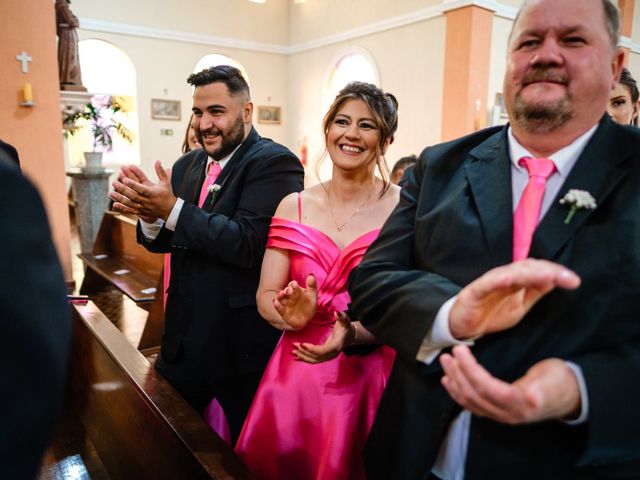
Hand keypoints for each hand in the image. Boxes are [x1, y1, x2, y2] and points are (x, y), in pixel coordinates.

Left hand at [110, 161, 174, 221]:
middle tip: (114, 182)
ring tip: (111, 192)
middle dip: (123, 189)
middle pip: (133, 195)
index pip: (142, 188)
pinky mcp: (141, 212)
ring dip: (120, 198)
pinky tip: (114, 204)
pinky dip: (122, 208)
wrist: (170, 210)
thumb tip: (157, 161)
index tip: (125, 179)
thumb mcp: (166, 182)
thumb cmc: (167, 194)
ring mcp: (144, 207)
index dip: (133, 184)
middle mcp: (148, 201)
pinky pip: (130, 210)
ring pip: (130, 203)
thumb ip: (161, 172)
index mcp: (153, 193)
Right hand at [273, 274, 317, 329]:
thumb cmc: (309, 305)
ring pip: (281, 298)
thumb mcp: (312, 296)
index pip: (293, 285)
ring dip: (280, 295)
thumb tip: (311, 275)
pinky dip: (277, 305)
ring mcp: (286, 304)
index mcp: (296, 290)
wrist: (306, 319)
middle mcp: (289, 296)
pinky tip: (276, 302)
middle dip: (287, 290)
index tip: (295, 284)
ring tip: (282, 294)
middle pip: (286, 291)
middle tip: (289, 290)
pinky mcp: (283, 312)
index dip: (293, 284)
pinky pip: (279, 308)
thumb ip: (312, 286)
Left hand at [292, 312, 350, 362]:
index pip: (323, 351)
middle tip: (294, 345)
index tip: (302, 344)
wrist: (349, 336)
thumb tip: (336, 312)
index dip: (313, 349)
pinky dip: (304, 359)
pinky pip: (313, 360)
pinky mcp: (324, 357)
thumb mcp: (345, 320)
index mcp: (336, 345)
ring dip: (302, 356)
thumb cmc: (345, 327)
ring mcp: (328, 357)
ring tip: (292, 351)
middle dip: (304, 352)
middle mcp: (332, 354)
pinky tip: (296, 357)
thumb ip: (341, 316)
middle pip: (317, 357)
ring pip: (314, 360)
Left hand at [440, 345, 580, 423]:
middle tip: (449, 353)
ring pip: (470, 401)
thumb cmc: (561, 382)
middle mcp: (508, 414)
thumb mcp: (554, 379)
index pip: (488, 388)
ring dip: (454, 381)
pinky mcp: (498, 412)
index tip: (460, 350)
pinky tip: (449, 381)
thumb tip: (530, 396)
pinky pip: (473, 405)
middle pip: (475, 395)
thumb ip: (540, 387)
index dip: (470, 370)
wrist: (569, 396)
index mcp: (521, 403)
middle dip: (458, 373)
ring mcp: (501, 415)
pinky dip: (458, 393)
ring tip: (446, 362)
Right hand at [449, 259, 579, 338]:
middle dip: (550, 271)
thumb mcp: (520, 306)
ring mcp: (490, 282)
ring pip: (513, 272)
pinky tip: (512, 278)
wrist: (463, 326)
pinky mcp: (476, 290)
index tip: (574, 281)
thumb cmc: (491, 313)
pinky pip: (489, 282)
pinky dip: (500, 278)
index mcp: (517, 280)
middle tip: (569, 279)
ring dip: (532, 273)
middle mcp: (505, 277)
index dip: (556, 273)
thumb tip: (556, 280)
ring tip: (549, 276)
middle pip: (529, 268)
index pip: (538, 270)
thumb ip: (535, 292)